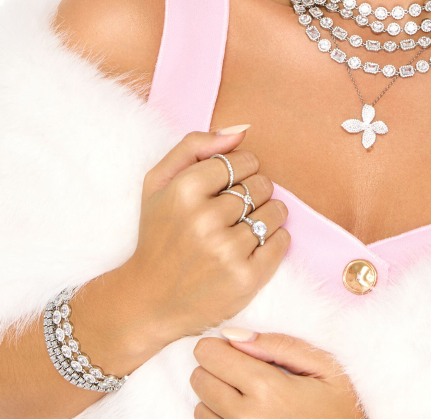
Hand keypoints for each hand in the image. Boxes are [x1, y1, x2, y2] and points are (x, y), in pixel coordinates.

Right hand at [121, 128, 290, 346]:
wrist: (149, 300)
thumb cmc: (159, 233)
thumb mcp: (159, 182)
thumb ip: (196, 146)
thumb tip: (242, 131)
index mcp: (184, 191)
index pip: (242, 160)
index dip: (240, 170)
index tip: (228, 184)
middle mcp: (204, 220)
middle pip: (261, 185)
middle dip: (254, 192)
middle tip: (233, 210)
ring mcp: (226, 251)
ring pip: (275, 211)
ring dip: (267, 215)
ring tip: (243, 227)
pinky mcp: (245, 279)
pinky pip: (282, 241)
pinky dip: (276, 239)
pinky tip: (253, 246)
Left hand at [191, 330, 365, 418]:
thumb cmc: (338, 405)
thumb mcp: (321, 365)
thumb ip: (277, 345)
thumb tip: (232, 334)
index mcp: (267, 389)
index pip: (210, 355)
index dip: (218, 345)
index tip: (234, 347)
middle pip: (200, 379)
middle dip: (217, 367)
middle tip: (243, 368)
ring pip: (200, 407)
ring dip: (216, 396)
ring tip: (246, 394)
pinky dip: (218, 418)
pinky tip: (243, 413)